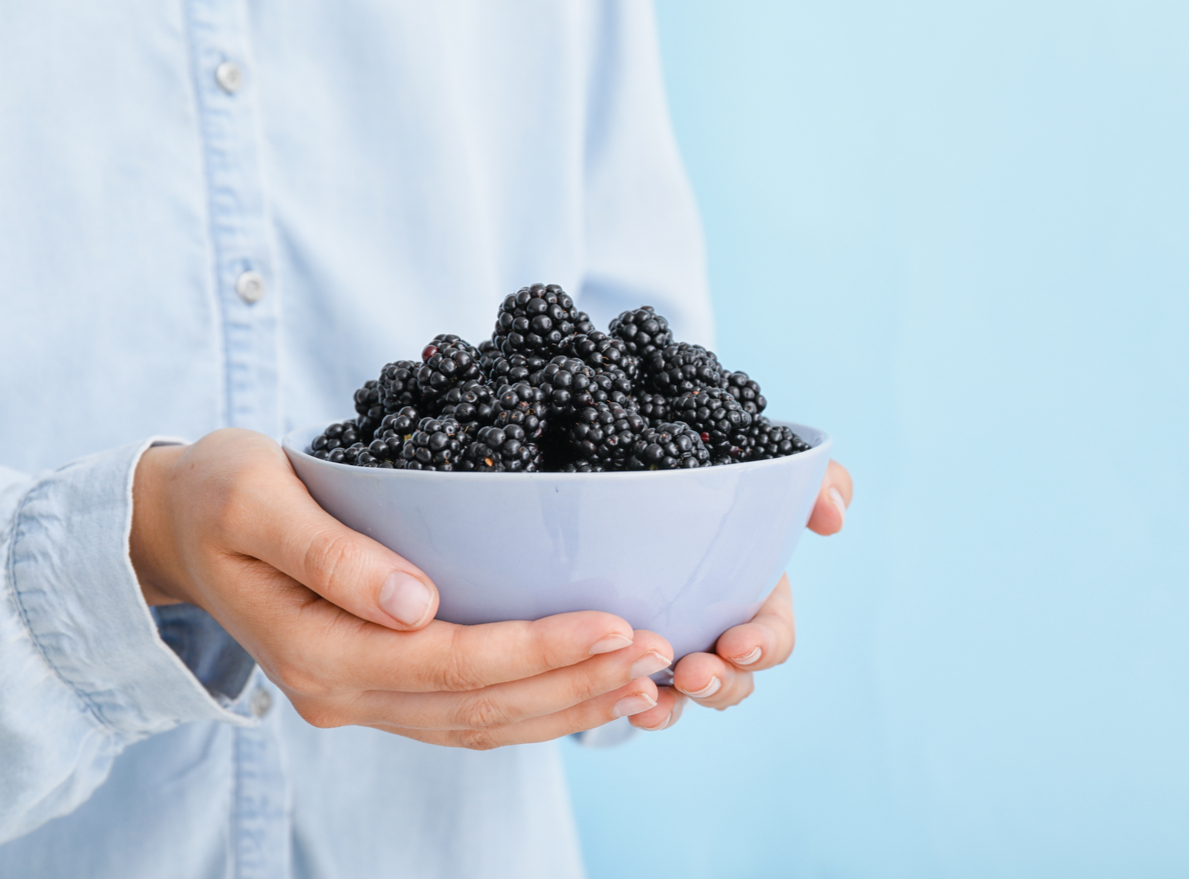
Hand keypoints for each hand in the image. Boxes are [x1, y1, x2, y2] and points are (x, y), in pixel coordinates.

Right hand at [130, 429, 671, 747]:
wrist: (179, 526)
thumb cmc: (217, 495)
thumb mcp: (252, 499)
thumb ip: (330, 553)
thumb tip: (415, 603)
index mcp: (313, 649)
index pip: (445, 664)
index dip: (534, 650)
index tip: (614, 623)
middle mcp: (340, 690)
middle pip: (475, 708)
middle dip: (571, 683)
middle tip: (655, 653)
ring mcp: (359, 697)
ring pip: (477, 726)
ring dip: (564, 705)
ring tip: (643, 679)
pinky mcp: (379, 684)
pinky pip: (464, 715)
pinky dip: (531, 706)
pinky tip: (586, 687)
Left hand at [628, 459, 853, 729]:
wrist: (631, 470)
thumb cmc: (712, 474)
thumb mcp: (766, 468)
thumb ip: (818, 481)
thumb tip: (834, 516)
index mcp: (757, 599)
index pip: (774, 638)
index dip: (763, 647)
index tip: (738, 643)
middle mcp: (718, 631)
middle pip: (733, 680)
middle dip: (719, 685)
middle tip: (692, 674)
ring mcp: (676, 647)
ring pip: (684, 697)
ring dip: (675, 707)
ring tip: (651, 704)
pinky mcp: (629, 653)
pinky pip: (634, 691)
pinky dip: (631, 703)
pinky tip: (619, 702)